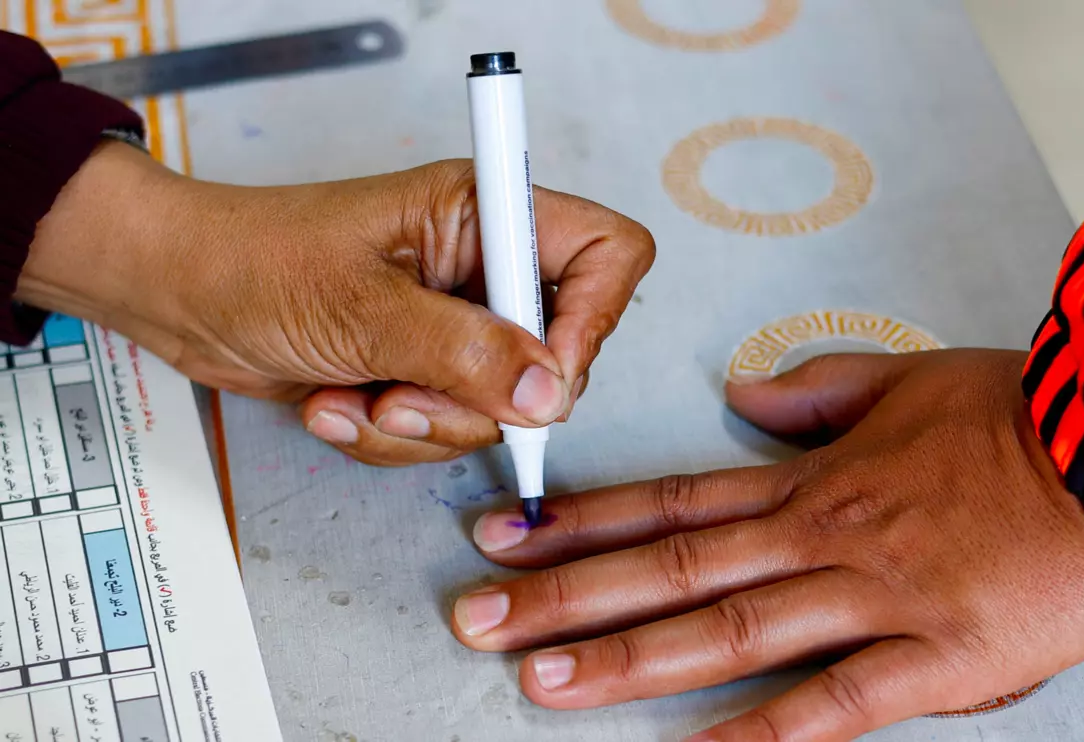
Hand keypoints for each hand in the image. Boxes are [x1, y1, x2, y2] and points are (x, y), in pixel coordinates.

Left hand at [22, 142, 652, 463]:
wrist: (178, 296)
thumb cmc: (253, 261)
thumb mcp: (362, 307)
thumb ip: (464, 351)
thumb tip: (549, 392)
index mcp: (485, 215)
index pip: (607, 253)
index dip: (596, 317)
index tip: (544, 375)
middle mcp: (484, 269)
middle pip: (556, 354)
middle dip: (480, 398)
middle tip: (408, 396)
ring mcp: (458, 325)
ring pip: (499, 409)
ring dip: (422, 422)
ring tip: (353, 396)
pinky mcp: (427, 370)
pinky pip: (448, 429)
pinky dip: (389, 435)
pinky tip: (335, 403)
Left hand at [450, 350, 1083, 739]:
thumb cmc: (1023, 415)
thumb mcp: (906, 378)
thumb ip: (815, 393)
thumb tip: (743, 400)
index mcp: (813, 478)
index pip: (673, 496)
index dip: (583, 518)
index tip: (509, 530)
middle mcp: (820, 536)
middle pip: (670, 566)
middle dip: (564, 594)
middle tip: (475, 616)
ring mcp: (870, 598)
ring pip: (726, 630)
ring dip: (626, 658)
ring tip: (539, 681)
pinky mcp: (932, 658)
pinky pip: (831, 705)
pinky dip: (760, 736)